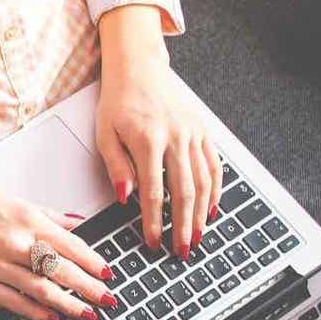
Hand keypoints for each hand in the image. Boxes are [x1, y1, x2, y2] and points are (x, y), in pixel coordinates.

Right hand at [0, 173, 115, 319]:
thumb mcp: (9, 199)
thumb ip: (45, 214)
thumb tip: (74, 224)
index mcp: (26, 218)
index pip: (71, 245)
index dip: (94, 263)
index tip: (108, 274)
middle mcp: (15, 242)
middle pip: (63, 270)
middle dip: (90, 288)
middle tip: (109, 300)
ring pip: (43, 289)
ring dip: (69, 304)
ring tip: (87, 314)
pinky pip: (15, 301)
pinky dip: (37, 311)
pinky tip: (52, 317)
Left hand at [96, 6, 221, 259]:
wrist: (139, 69)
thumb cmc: (118, 103)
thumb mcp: (105, 135)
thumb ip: (116, 167)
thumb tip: (126, 198)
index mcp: (148, 141)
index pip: (154, 192)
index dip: (154, 222)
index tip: (153, 242)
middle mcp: (176, 137)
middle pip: (184, 192)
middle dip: (183, 225)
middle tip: (182, 250)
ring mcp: (193, 134)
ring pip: (203, 181)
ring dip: (201, 214)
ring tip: (197, 237)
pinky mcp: (203, 131)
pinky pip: (214, 165)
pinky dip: (215, 190)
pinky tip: (211, 209)